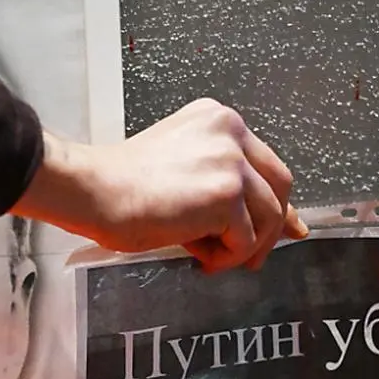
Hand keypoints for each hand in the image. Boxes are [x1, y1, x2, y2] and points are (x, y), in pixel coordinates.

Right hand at [13, 99, 308, 271]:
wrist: (93, 190)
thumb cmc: (122, 186)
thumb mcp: (182, 171)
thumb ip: (225, 184)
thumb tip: (277, 221)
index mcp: (218, 121)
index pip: (265, 164)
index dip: (275, 202)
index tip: (285, 228)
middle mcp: (231, 131)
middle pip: (279, 187)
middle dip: (271, 228)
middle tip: (252, 257)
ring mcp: (231, 161)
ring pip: (268, 217)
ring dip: (243, 246)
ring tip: (209, 257)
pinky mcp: (227, 193)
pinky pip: (246, 240)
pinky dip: (226, 257)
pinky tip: (198, 256)